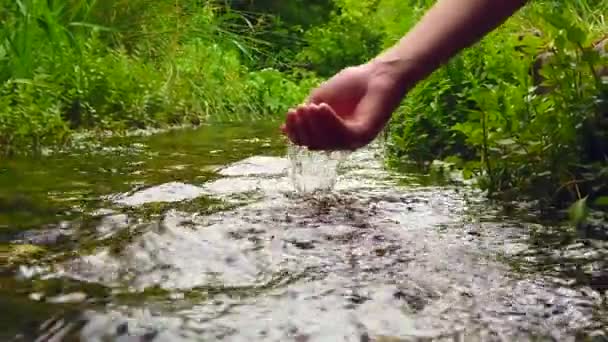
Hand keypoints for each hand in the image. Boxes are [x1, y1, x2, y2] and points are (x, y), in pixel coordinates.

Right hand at [281, 61, 407, 150]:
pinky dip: (330, 122)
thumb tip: (283, 129)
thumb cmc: (351, 84)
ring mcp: (354, 141)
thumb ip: (305, 114)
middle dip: (303, 127)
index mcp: (331, 135)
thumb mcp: (320, 99)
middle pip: (315, 144)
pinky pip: (342, 135)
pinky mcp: (365, 135)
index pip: (307, 141)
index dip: (295, 130)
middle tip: (300, 109)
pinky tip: (323, 107)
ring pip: (327, 142)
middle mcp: (342, 142)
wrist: (377, 74)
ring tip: (311, 106)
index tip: (291, 111)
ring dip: (315, 124)